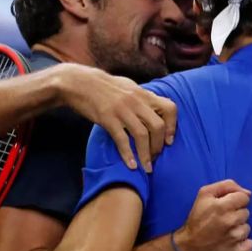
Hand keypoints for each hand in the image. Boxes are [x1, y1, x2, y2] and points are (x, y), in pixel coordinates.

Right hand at [52, 63, 175, 172]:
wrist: (79, 82)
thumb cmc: (104, 86)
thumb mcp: (128, 87)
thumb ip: (142, 99)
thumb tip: (154, 109)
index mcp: (143, 94)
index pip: (169, 108)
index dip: (172, 126)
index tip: (169, 141)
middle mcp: (136, 101)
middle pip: (157, 126)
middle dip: (159, 146)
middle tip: (156, 157)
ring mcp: (122, 110)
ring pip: (142, 135)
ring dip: (146, 155)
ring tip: (146, 168)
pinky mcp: (107, 118)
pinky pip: (122, 140)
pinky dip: (128, 155)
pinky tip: (131, 165)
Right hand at [174, 179, 251, 250]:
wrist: (188, 250)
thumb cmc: (196, 220)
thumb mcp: (204, 194)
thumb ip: (226, 186)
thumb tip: (248, 192)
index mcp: (222, 206)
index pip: (244, 198)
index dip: (235, 201)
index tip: (227, 207)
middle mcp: (230, 221)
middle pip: (246, 213)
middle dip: (236, 215)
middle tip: (223, 221)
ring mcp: (235, 238)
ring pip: (247, 228)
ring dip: (238, 230)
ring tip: (225, 233)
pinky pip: (250, 244)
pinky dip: (243, 244)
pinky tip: (232, 244)